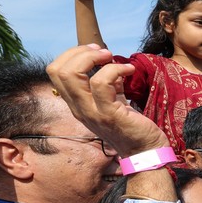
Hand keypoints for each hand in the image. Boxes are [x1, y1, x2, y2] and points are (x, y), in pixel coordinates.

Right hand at [47, 45, 167, 155]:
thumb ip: (107, 84)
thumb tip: (108, 64)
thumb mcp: (114, 102)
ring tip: (114, 58)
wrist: (146, 152)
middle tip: (103, 52)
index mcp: (77, 104)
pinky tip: (129, 70)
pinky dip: (115, 69)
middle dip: (80, 53)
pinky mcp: (109, 114)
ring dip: (94, 58)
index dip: (72, 55)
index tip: (95, 51)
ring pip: (72, 75)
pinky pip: (101, 83)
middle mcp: (79, 108)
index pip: (55, 72)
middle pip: (58, 71)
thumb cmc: (131, 126)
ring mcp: (92, 112)